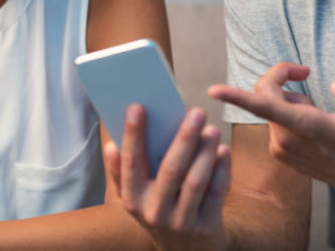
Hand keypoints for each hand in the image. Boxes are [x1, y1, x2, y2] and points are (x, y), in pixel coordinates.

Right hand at [105, 104, 230, 250]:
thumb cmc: (158, 212)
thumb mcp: (136, 198)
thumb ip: (122, 173)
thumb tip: (111, 145)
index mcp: (133, 200)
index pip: (132, 163)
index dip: (133, 135)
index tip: (137, 107)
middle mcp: (154, 212)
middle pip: (170, 170)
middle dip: (183, 138)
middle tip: (195, 112)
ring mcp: (181, 222)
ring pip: (195, 181)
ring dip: (205, 151)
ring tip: (211, 128)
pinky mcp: (206, 227)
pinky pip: (215, 194)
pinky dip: (221, 170)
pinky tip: (223, 150)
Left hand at [208, 62, 334, 207]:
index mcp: (303, 126)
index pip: (263, 106)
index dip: (236, 96)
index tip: (212, 90)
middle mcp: (284, 137)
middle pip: (264, 92)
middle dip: (280, 77)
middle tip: (304, 72)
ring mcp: (279, 146)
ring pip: (271, 105)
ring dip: (290, 99)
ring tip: (317, 113)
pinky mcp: (278, 150)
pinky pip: (274, 119)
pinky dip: (288, 114)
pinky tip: (310, 127)